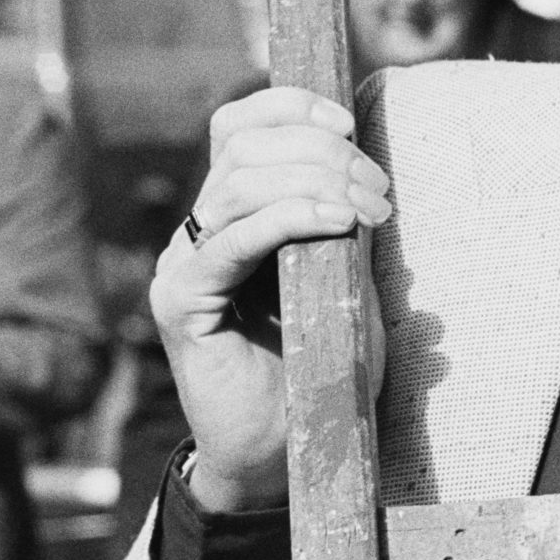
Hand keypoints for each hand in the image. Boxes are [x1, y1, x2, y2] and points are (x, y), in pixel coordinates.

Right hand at [148, 87, 390, 512]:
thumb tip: (374, 182)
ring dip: (314, 183)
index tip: (347, 121)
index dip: (289, 108)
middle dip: (321, 152)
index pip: (237, 128)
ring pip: (235, 185)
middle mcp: (201, 232)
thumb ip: (349, 229)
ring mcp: (184, 265)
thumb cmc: (322, 366)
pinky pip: (227, 242)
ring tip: (366, 211)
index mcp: (235, 215)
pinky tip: (337, 224)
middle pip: (242, 148)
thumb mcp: (348, 281)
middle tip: (378, 191)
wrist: (286, 451)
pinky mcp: (182, 303)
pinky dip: (287, 220)